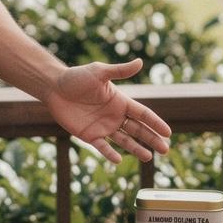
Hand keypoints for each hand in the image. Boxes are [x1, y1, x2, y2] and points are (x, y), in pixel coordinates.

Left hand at [42, 59, 171, 163]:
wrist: (54, 87)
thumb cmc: (76, 77)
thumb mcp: (99, 72)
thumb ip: (119, 71)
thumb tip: (140, 62)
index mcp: (120, 101)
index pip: (143, 114)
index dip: (155, 123)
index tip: (168, 133)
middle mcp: (114, 115)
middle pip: (138, 129)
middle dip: (152, 139)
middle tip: (165, 149)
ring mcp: (103, 126)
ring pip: (124, 140)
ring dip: (136, 149)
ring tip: (149, 158)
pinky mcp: (89, 135)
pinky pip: (102, 147)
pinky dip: (110, 153)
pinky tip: (119, 160)